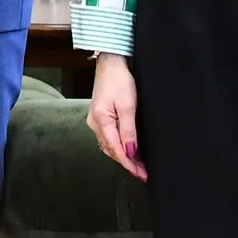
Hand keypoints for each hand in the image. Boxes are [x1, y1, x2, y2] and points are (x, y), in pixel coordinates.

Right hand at [86, 53, 145, 179]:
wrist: (110, 63)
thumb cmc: (119, 80)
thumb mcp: (128, 106)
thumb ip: (129, 130)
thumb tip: (131, 151)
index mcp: (101, 121)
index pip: (117, 150)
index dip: (130, 165)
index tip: (142, 174)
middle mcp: (94, 124)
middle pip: (112, 151)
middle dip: (128, 163)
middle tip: (143, 173)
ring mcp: (95, 121)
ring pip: (109, 146)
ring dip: (123, 156)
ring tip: (138, 165)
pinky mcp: (99, 117)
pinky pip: (107, 138)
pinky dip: (118, 147)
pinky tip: (127, 149)